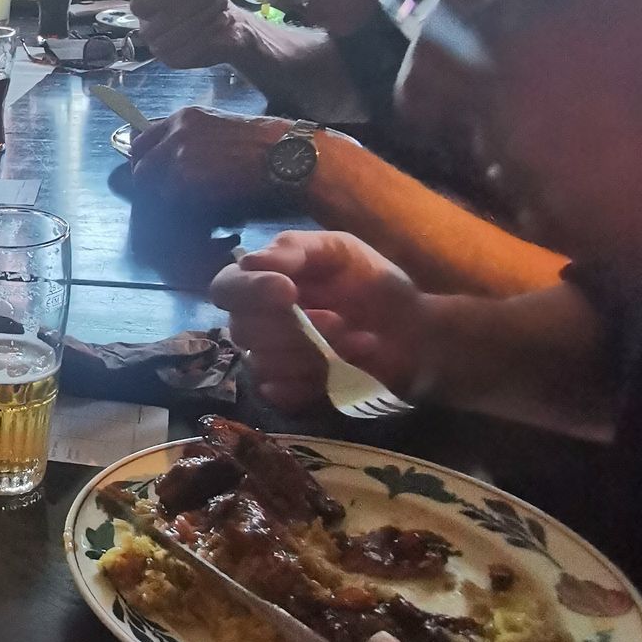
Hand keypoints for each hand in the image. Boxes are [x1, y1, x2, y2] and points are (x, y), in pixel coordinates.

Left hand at [128, 107, 289, 210]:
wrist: (283, 155)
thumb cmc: (263, 143)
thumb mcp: (219, 126)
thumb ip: (191, 137)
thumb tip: (172, 154)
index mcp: (184, 118)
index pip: (143, 140)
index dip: (144, 160)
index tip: (151, 173)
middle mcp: (175, 134)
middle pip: (141, 166)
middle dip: (148, 183)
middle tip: (164, 196)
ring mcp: (177, 157)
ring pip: (153, 185)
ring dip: (166, 197)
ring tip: (189, 202)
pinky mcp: (185, 180)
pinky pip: (170, 200)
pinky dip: (181, 207)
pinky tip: (201, 206)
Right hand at [132, 0, 241, 68]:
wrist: (227, 23)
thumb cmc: (202, 0)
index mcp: (146, 9)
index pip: (139, 5)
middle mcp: (148, 30)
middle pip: (162, 20)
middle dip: (191, 6)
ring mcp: (159, 48)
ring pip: (177, 35)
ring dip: (203, 17)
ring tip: (221, 5)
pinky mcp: (175, 61)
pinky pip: (190, 48)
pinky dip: (209, 31)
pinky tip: (221, 19)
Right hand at [210, 230, 426, 410]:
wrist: (415, 333)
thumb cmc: (373, 286)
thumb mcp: (341, 251)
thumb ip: (297, 248)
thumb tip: (250, 261)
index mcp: (264, 283)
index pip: (226, 288)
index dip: (248, 290)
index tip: (288, 290)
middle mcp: (259, 322)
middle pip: (241, 329)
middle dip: (293, 326)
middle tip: (338, 319)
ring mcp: (273, 361)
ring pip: (262, 362)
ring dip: (313, 351)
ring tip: (355, 340)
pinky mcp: (291, 393)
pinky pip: (279, 393)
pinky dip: (314, 381)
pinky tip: (346, 367)